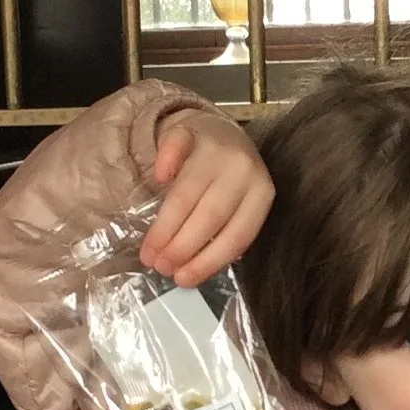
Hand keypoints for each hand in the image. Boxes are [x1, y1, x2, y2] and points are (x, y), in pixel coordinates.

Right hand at [143, 109, 273, 287]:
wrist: (222, 133)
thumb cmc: (228, 181)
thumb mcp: (238, 206)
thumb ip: (222, 232)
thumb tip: (188, 271)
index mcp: (261, 194)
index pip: (237, 235)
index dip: (207, 261)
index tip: (182, 279)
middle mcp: (243, 170)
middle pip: (211, 216)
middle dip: (182, 247)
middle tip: (160, 266)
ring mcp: (217, 148)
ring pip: (188, 193)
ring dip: (165, 227)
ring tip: (149, 251)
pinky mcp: (191, 131)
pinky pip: (176, 146)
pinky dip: (166, 163)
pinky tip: (159, 179)